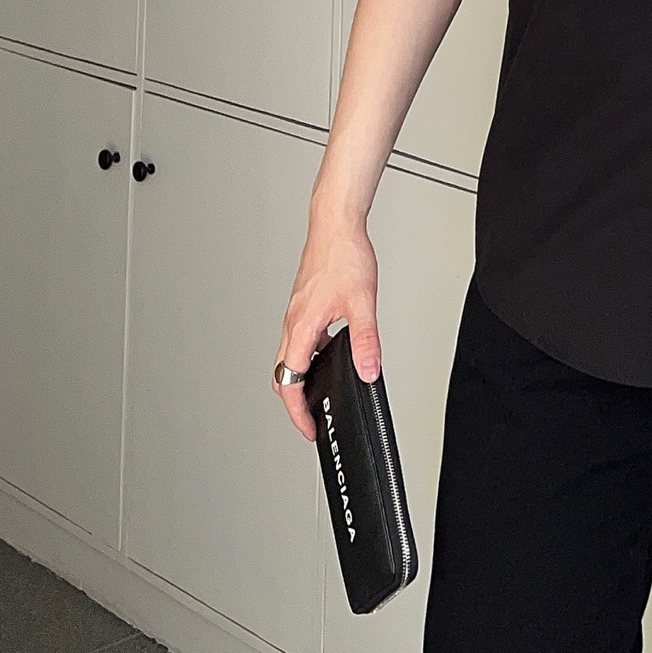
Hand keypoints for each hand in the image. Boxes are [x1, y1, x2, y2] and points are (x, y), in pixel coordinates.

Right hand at [272, 217, 381, 439]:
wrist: (336, 224)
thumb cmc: (344, 255)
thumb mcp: (362, 303)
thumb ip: (366, 340)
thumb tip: (368, 370)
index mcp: (301, 326)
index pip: (290, 383)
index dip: (298, 412)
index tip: (310, 428)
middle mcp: (293, 321)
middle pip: (283, 374)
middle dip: (295, 402)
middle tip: (311, 417)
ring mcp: (295, 312)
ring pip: (288, 356)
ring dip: (300, 378)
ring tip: (319, 391)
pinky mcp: (303, 303)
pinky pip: (298, 339)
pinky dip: (307, 356)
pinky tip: (328, 350)